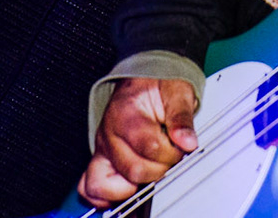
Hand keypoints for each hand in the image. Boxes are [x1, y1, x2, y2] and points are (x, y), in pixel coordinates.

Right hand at [78, 77, 198, 207]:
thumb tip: (187, 142)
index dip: (171, 152)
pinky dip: (108, 195)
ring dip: (137, 183)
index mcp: (126, 113)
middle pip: (134, 169)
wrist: (142, 81)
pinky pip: (90, 186)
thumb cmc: (157, 86)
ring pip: (110, 184)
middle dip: (160, 168)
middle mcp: (109, 133)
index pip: (150, 147)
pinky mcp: (100, 161)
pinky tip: (128, 188)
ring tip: (151, 169)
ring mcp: (102, 149)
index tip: (180, 145)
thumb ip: (182, 118)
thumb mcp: (176, 92)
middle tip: (169, 156)